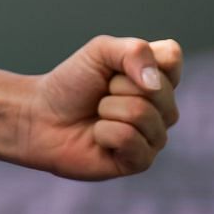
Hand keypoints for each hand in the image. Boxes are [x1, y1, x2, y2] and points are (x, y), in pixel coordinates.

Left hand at [21, 36, 181, 180]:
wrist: (42, 116)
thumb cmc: (72, 83)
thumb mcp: (100, 52)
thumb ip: (134, 52)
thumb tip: (153, 83)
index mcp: (158, 77)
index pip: (171, 58)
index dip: (139, 58)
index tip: (114, 66)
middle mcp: (164, 107)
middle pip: (157, 88)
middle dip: (117, 86)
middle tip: (102, 93)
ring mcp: (155, 136)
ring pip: (142, 113)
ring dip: (108, 109)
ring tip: (99, 115)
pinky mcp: (141, 161)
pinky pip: (129, 139)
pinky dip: (105, 132)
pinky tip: (99, 136)